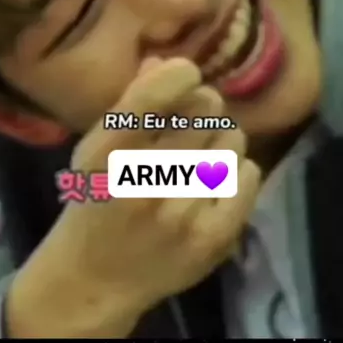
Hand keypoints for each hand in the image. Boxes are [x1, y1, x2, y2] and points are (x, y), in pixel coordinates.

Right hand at [6, 59, 260, 337]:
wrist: (94, 280)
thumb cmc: (95, 202)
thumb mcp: (95, 149)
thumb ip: (130, 104)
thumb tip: (166, 61)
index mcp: (107, 153)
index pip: (157, 92)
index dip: (181, 73)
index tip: (184, 76)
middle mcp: (144, 181)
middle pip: (206, 108)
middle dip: (202, 108)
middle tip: (189, 126)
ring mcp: (181, 212)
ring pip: (232, 138)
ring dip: (220, 140)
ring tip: (200, 158)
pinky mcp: (212, 238)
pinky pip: (248, 175)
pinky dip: (237, 172)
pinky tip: (215, 182)